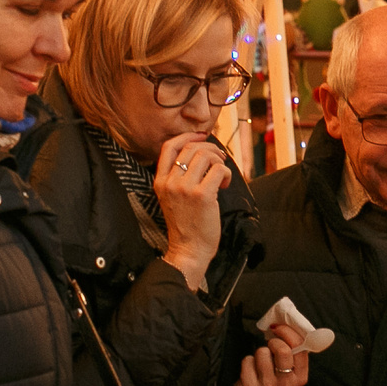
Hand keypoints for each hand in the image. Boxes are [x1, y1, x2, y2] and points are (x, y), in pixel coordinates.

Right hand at [154, 132, 229, 281]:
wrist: (188, 250)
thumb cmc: (186, 225)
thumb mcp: (173, 198)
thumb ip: (179, 177)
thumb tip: (201, 152)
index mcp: (160, 181)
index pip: (169, 147)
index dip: (188, 136)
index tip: (202, 136)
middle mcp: (170, 182)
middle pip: (191, 148)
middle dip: (211, 149)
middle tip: (220, 159)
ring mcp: (184, 188)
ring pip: (206, 156)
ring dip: (219, 161)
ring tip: (221, 176)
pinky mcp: (202, 195)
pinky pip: (219, 170)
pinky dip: (226, 174)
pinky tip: (223, 186)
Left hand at [227, 323, 309, 385]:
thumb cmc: (273, 382)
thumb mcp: (289, 373)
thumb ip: (293, 354)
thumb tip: (286, 324)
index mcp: (300, 378)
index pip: (300, 349)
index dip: (289, 333)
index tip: (279, 328)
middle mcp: (286, 385)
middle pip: (282, 350)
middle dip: (274, 342)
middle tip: (270, 345)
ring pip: (262, 353)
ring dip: (259, 353)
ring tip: (260, 364)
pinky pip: (247, 360)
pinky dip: (247, 362)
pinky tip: (251, 371)